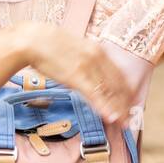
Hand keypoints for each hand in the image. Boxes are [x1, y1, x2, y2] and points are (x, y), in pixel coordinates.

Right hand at [16, 22, 134, 123]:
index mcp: (98, 50)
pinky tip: (111, 117)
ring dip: (118, 109)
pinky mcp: (76, 76)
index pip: (119, 75)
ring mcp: (88, 66)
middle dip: (125, 104)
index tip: (131, 103)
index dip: (127, 91)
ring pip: (109, 92)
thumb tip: (93, 71)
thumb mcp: (76, 47)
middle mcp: (97, 57)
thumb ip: (88, 58)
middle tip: (129, 118)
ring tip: (123, 123)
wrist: (32, 39)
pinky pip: (95, 95)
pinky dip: (104, 107)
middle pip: (118, 85)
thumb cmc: (50, 43)